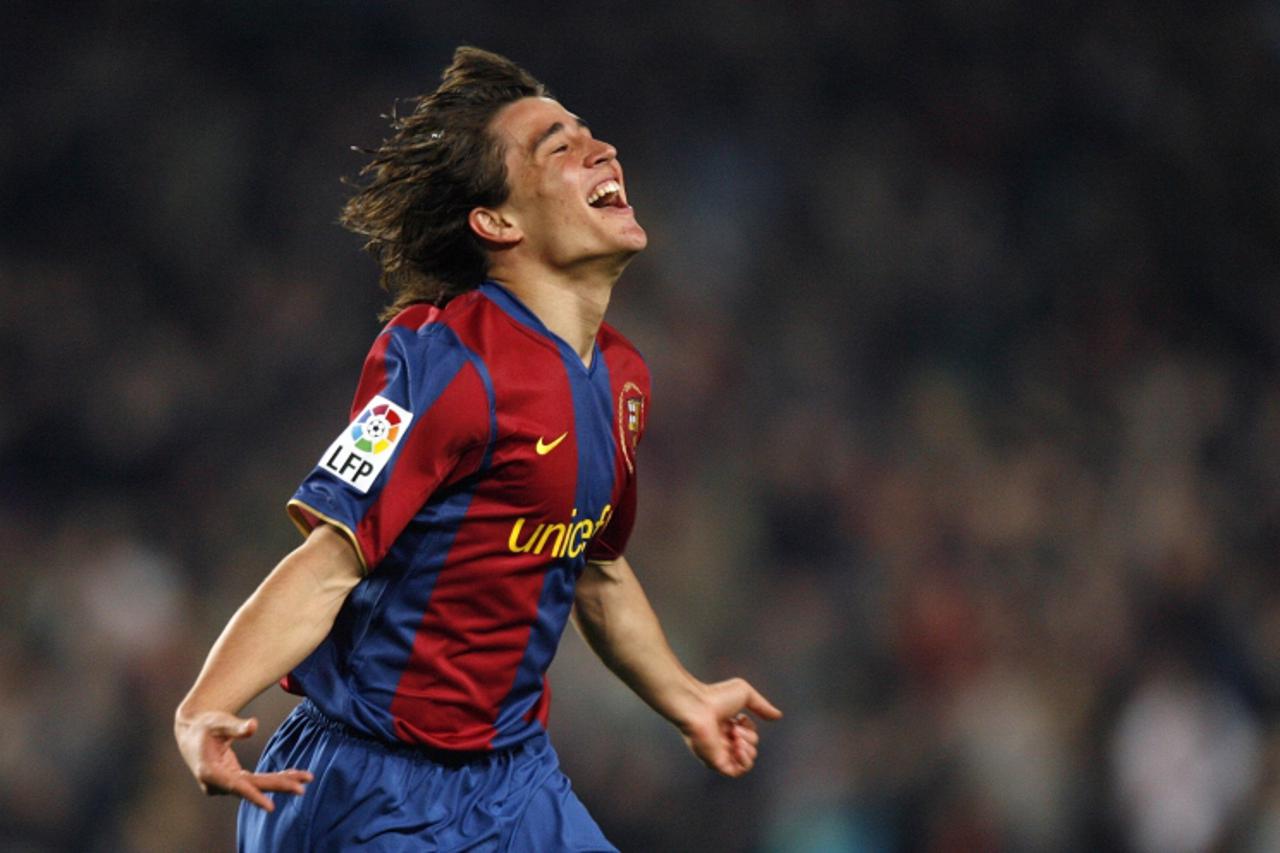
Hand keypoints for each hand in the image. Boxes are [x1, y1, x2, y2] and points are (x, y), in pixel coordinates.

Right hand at [174, 710, 312, 811]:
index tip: (270, 807)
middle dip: (278, 786)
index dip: (253, 796)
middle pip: (252, 786)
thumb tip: (254, 726)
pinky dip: (274, 778)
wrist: (192, 731)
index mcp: (209, 771)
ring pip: (256, 785)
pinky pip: (256, 782)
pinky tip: (293, 775)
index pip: (235, 786)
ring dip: (281, 782)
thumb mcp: (218, 722)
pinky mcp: (233, 780)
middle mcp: (216, 783)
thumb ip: (236, 726)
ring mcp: (225, 784)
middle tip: (302, 787)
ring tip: (306, 778)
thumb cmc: (205, 725)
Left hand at [679, 678, 781, 777]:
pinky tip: (738, 747)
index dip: (751, 728)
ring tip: (736, 738)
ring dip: (748, 750)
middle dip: (750, 738)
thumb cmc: (716, 696)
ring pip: (746, 762)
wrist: (697, 706)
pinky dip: (744, 761)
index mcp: (726, 727)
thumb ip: (762, 706)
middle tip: (735, 728)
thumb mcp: (745, 694)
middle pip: (750, 749)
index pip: (749, 737)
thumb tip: (778, 716)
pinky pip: (736, 772)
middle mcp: (722, 741)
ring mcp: (719, 753)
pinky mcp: (715, 762)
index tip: (740, 717)